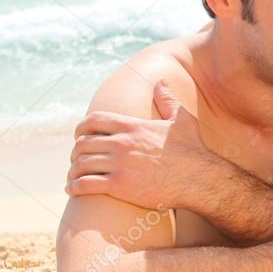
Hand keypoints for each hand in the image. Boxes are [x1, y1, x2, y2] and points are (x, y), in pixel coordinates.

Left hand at [65, 80, 216, 209]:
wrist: (199, 179)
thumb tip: (161, 82)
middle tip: (76, 159)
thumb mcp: (181, 120)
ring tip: (73, 177)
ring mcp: (119, 165)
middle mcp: (122, 143)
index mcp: (132, 126)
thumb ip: (167, 99)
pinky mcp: (119, 186)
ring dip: (73, 170)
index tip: (79, 136)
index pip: (93, 121)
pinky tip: (73, 189)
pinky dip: (75, 187)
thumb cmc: (193, 150)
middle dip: (76, 152)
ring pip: (81, 164)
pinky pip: (85, 185)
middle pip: (83, 143)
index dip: (81, 128)